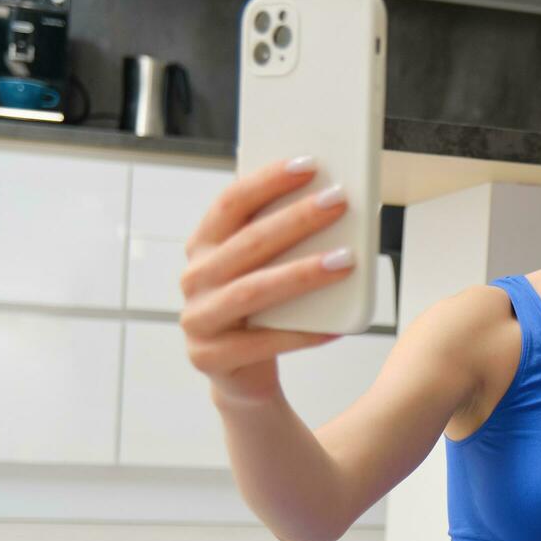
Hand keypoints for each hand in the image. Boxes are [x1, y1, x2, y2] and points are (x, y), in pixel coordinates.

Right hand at [178, 156, 352, 408]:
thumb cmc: (261, 312)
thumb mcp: (263, 270)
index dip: (267, 181)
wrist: (241, 375)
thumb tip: (331, 200)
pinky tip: (336, 327)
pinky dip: (303, 334)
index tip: (309, 165)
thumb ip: (280, 239)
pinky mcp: (210, 358)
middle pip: (248, 243)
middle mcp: (194, 279)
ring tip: (346, 261)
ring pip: (253, 290)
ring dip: (303, 273)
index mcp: (203, 247)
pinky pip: (263, 343)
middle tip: (338, 202)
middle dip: (297, 219)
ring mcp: (197, 320)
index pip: (230, 203)